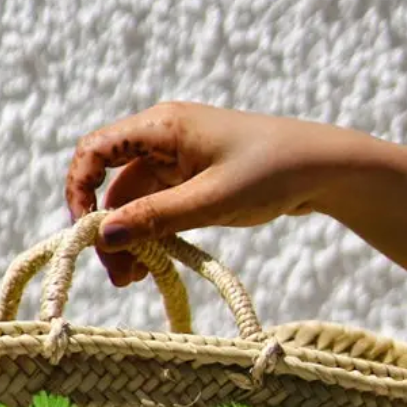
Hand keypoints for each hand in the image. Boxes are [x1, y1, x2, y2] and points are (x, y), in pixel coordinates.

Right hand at [65, 101, 360, 286]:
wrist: (326, 168)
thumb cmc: (272, 172)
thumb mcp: (211, 201)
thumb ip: (155, 219)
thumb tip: (103, 237)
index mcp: (162, 126)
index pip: (95, 150)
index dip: (80, 189)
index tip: (86, 233)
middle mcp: (164, 138)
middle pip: (113, 184)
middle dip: (108, 228)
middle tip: (117, 275)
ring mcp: (178, 160)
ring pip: (135, 201)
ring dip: (130, 238)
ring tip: (134, 280)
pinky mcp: (194, 180)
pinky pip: (158, 208)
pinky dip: (152, 235)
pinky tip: (153, 266)